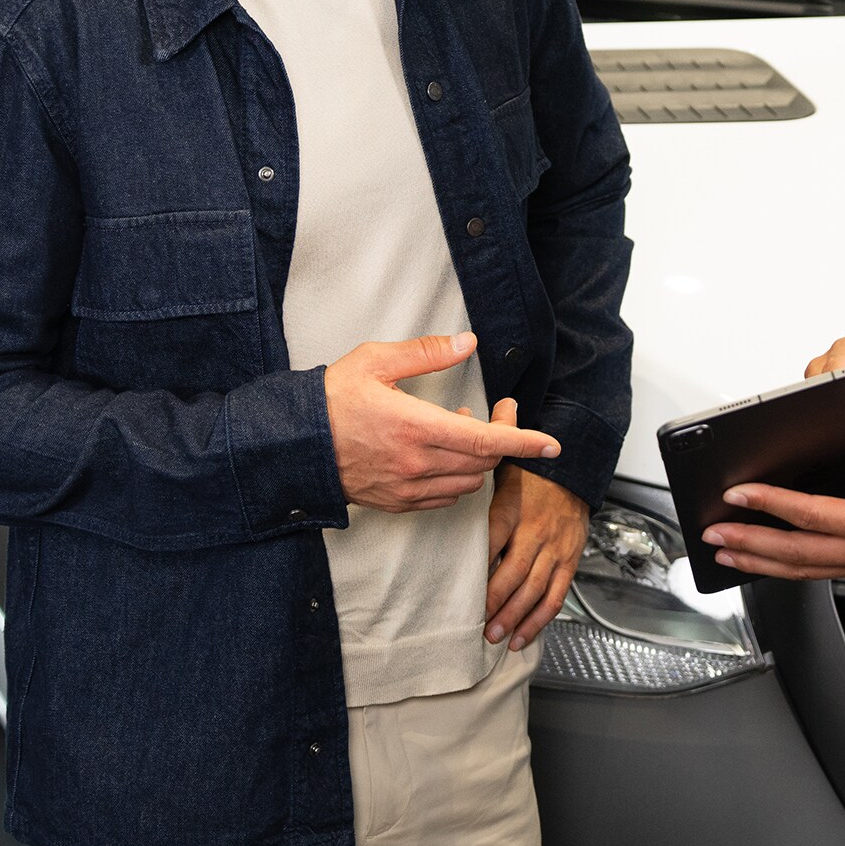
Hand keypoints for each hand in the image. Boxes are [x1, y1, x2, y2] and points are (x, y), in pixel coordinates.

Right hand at [324, 334, 560, 512]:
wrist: (292, 445)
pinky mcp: (397, 503)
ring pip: (469, 482)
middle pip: (484, 461)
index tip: (553, 445)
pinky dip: (459, 477)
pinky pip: (446, 498)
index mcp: (416, 427)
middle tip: (502, 410)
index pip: (487, 440)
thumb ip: (427, 352)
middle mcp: (416, 464)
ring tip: (462, 427)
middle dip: (505, 438)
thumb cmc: (330, 399)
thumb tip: (469, 342)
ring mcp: (407, 488)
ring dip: (480, 458)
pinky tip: (445, 453)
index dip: (525, 442)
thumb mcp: (375, 361)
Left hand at [483, 401, 589, 650]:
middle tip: (479, 622)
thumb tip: (466, 412)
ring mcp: (555, 547)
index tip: (464, 581)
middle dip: (497, 599)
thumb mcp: (508, 456)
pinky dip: (540, 618)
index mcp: (516, 505)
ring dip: (515, 614)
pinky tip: (523, 636)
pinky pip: (556, 594)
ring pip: (535, 587)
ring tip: (496, 634)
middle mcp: (537, 530)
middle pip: (516, 569)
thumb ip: (490, 437)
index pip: (495, 536)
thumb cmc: (534, 469)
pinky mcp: (569, 559)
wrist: (578, 469)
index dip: (480, 560)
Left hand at [702, 418, 844, 580]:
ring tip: (724, 552)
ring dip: (760, 562)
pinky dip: (784, 568)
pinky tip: (764, 560)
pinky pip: (817, 571)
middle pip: (797, 553)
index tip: (740, 492)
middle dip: (750, 543)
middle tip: (713, 533)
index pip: (815, 514)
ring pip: (803, 569)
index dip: (773, 503)